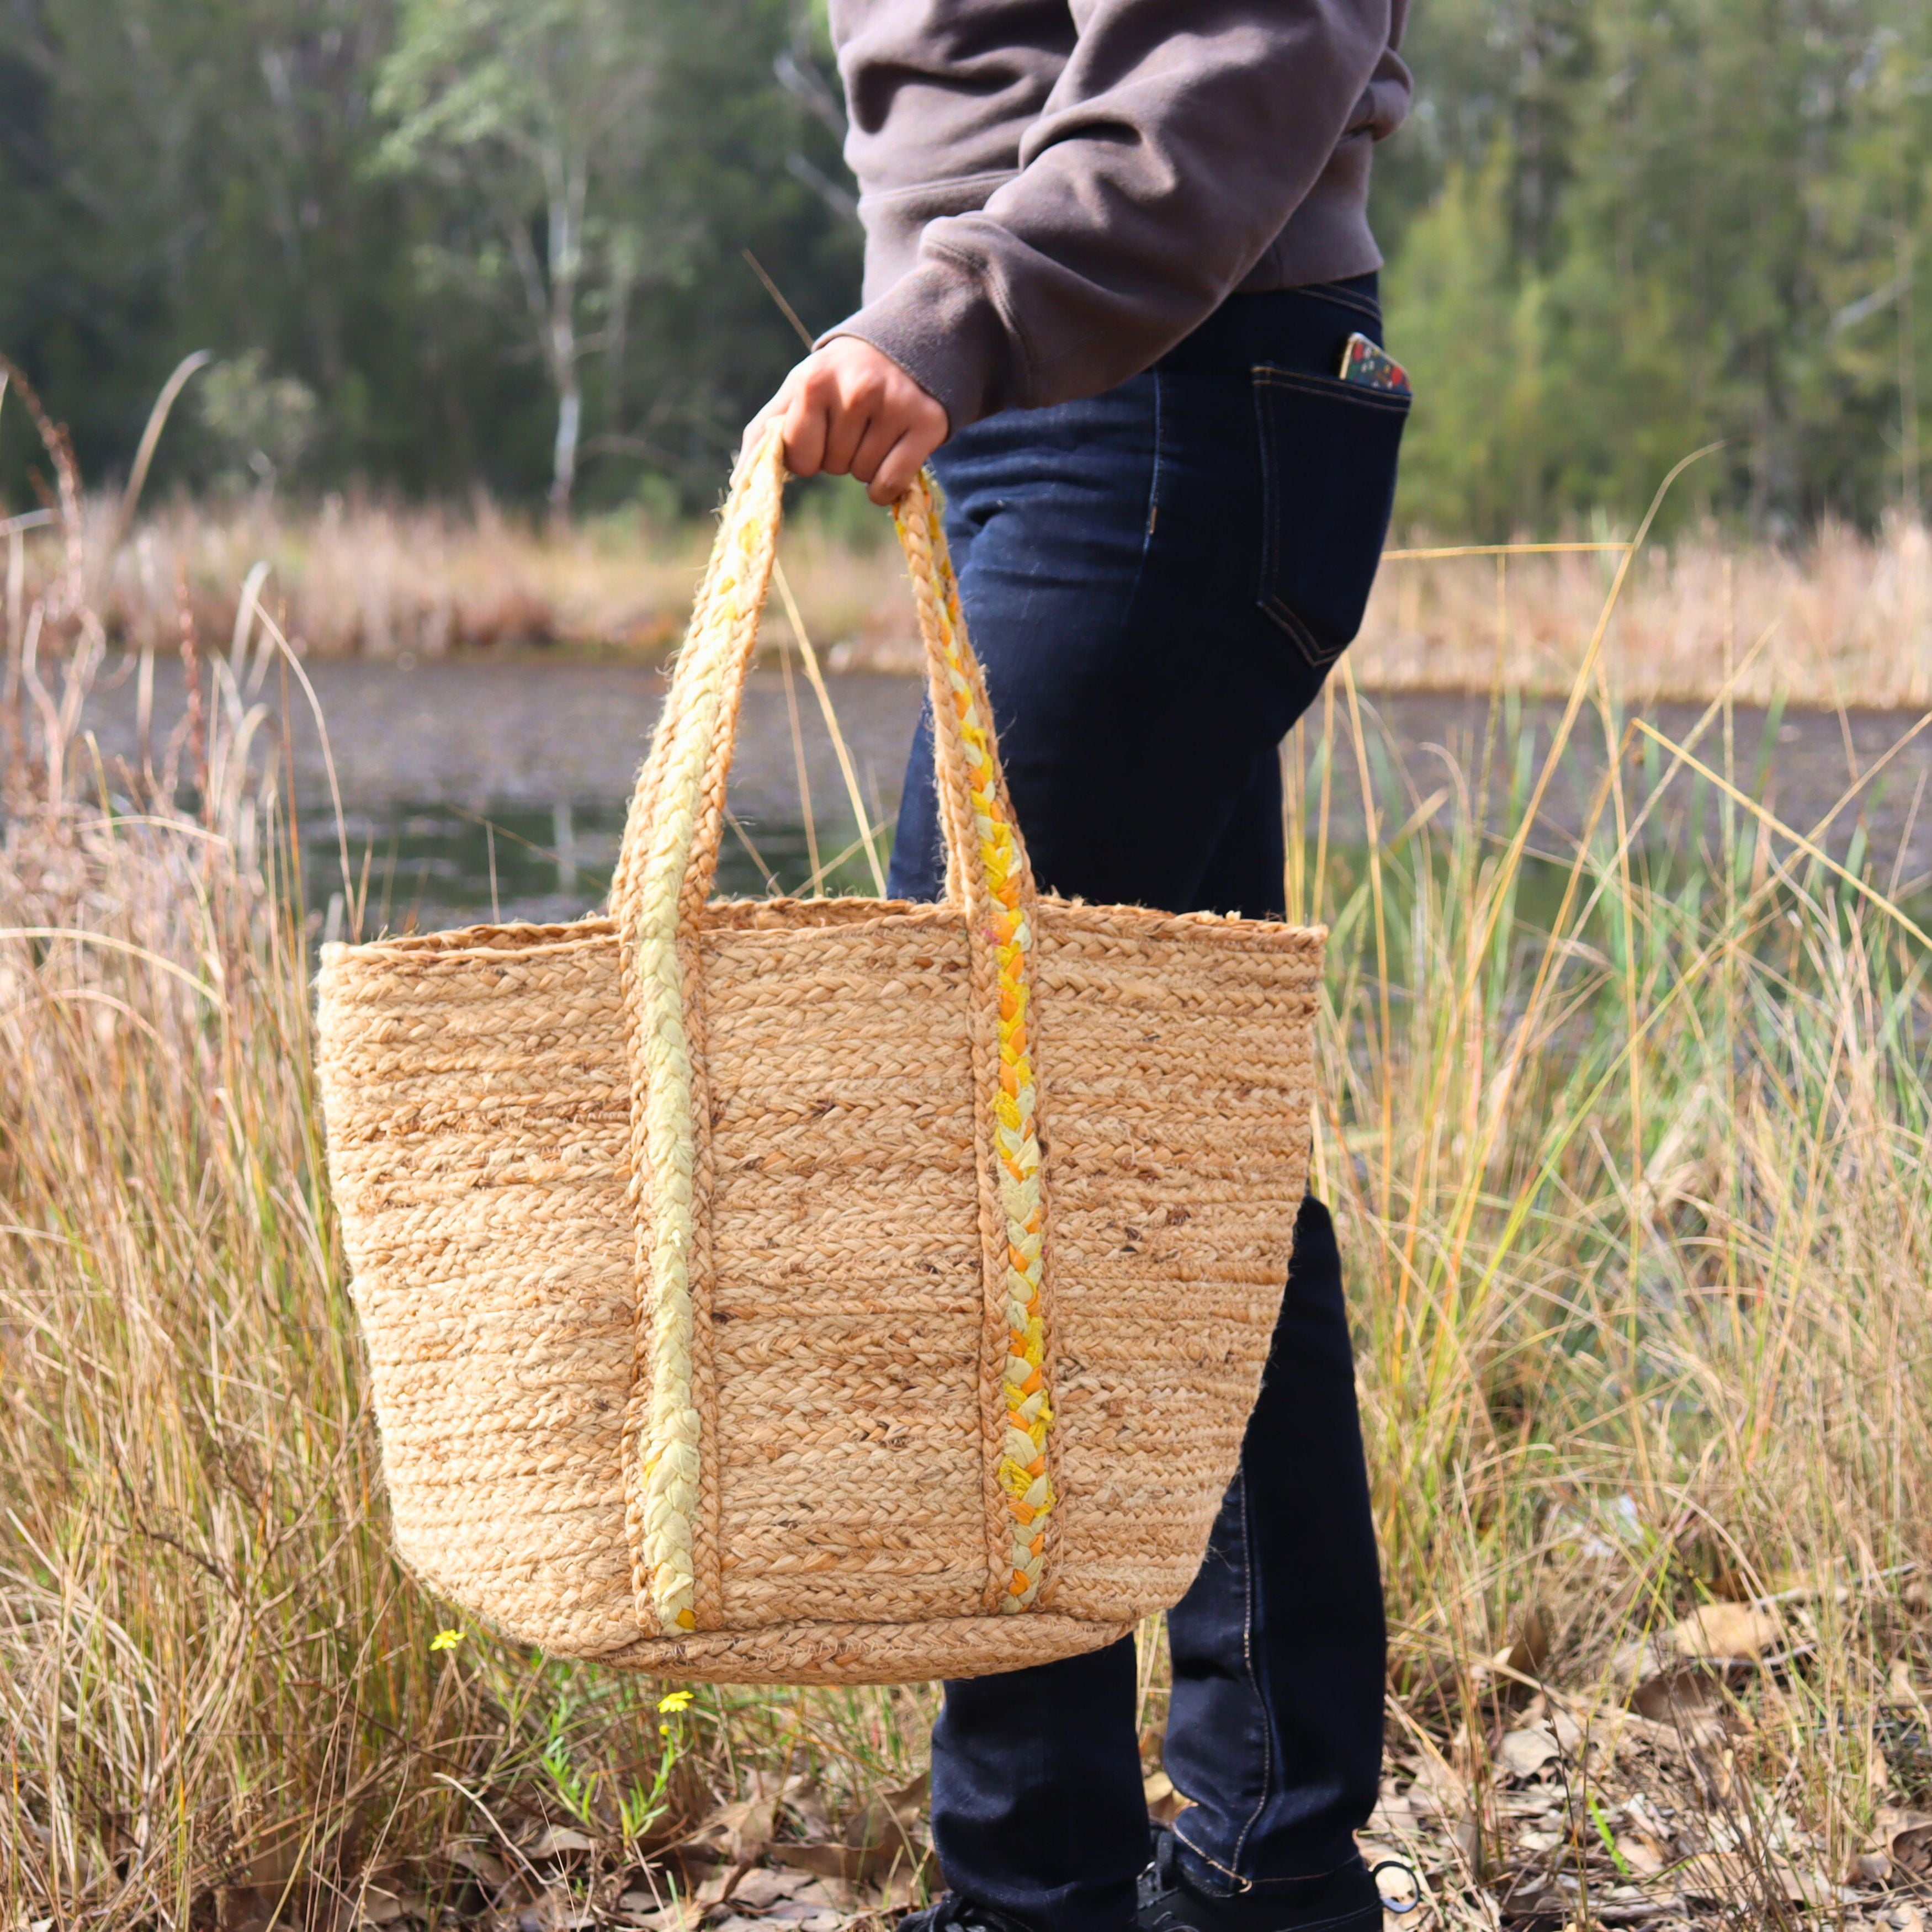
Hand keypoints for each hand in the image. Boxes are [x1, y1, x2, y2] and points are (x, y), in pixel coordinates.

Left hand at [746, 338, 948, 505]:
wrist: (903, 346)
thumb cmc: (840, 377)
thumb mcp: (798, 390)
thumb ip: (764, 432)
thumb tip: (738, 483)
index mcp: (814, 381)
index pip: (799, 457)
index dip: (807, 454)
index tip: (820, 431)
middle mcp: (856, 391)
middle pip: (833, 467)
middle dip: (839, 455)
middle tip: (854, 424)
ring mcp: (895, 406)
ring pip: (863, 476)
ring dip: (864, 466)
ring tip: (875, 430)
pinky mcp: (927, 424)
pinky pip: (891, 485)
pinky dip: (886, 487)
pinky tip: (890, 458)